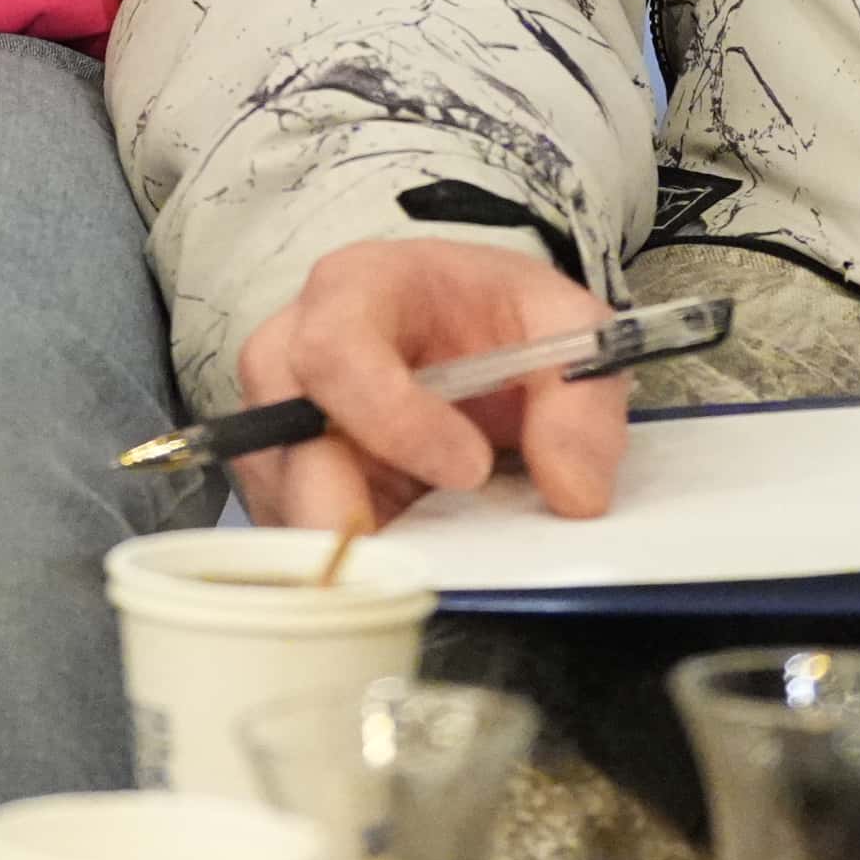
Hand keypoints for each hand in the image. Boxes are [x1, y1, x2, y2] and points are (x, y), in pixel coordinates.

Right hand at [234, 235, 632, 534]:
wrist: (466, 334)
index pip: (338, 350)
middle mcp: (293, 350)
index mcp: (357, 289)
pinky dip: (346, 567)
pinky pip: (293, 538)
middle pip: (282, 433)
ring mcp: (278, 423)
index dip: (392, 418)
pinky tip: (402, 570)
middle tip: (413, 563)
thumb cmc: (494, 316)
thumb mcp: (563, 326)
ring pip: (281, 497)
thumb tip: (574, 494)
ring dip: (348, 545)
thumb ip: (580, 401)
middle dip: (340, 509)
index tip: (470, 469)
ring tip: (424, 568)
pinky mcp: (284, 484)